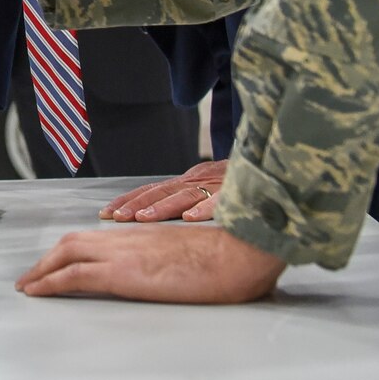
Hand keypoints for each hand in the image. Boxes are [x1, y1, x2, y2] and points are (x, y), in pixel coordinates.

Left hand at [16, 224, 283, 302]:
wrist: (238, 254)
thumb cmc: (228, 258)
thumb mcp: (191, 256)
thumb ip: (173, 260)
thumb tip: (172, 273)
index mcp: (143, 235)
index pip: (96, 237)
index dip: (70, 249)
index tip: (55, 263)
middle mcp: (126, 238)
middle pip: (73, 241)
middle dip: (48, 258)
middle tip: (32, 276)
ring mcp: (121, 253)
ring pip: (67, 253)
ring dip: (42, 268)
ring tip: (28, 285)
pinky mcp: (122, 272)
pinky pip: (75, 275)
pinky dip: (50, 281)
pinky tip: (37, 292)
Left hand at [102, 160, 226, 222]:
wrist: (271, 160)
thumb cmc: (238, 181)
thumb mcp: (209, 187)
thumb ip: (186, 199)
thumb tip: (158, 218)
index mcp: (188, 181)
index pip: (152, 190)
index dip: (129, 201)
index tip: (106, 213)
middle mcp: (196, 180)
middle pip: (160, 192)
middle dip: (136, 205)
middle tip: (116, 217)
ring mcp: (215, 183)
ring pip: (184, 195)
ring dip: (162, 208)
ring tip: (143, 219)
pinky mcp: (237, 190)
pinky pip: (221, 200)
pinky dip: (205, 208)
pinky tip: (191, 218)